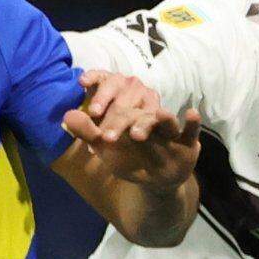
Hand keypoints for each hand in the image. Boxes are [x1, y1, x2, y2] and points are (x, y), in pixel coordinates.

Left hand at [60, 70, 200, 176]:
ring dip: (155, 120)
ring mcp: (168, 127)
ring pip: (162, 118)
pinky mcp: (187, 140)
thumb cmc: (128, 157)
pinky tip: (192, 113)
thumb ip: (88, 132)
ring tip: (149, 123)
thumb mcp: (107, 146)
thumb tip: (65, 116)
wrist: (155, 177)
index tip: (82, 81)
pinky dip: (193, 122)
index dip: (98, 87)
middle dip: (119, 122)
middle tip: (107, 138)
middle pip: (133, 113)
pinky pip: (191, 129)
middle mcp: (147, 113)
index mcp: (128, 111)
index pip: (113, 92)